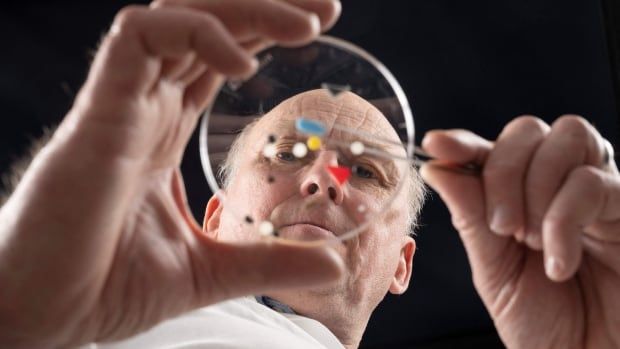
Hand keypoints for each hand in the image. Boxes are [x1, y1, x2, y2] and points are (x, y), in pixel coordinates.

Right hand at [0, 1, 342, 347]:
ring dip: (244, 12)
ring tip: (304, 26)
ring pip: (180, 19)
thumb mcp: (209, 270)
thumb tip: (334, 268)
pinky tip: (240, 65)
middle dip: (267, 9)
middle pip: (208, 28)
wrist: (42, 314)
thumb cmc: (107, 287)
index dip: (264, 35)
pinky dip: (195, 35)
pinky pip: (139, 40)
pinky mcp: (100, 111)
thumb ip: (269, 263)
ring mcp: (122, 104)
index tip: (319, 27)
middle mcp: (145, 107)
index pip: (220, 60)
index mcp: (165, 132)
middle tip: (326, 9)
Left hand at [420, 115, 619, 347]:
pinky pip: (594, 182)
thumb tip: (437, 168)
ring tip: (530, 241)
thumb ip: (471, 217)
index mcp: (517, 195)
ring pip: (566, 138)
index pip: (489, 149)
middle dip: (503, 171)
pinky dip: (564, 220)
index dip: (462, 142)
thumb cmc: (542, 320)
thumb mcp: (493, 268)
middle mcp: (556, 183)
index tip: (436, 145)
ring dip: (536, 189)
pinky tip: (559, 262)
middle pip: (527, 130)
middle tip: (501, 227)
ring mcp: (594, 190)